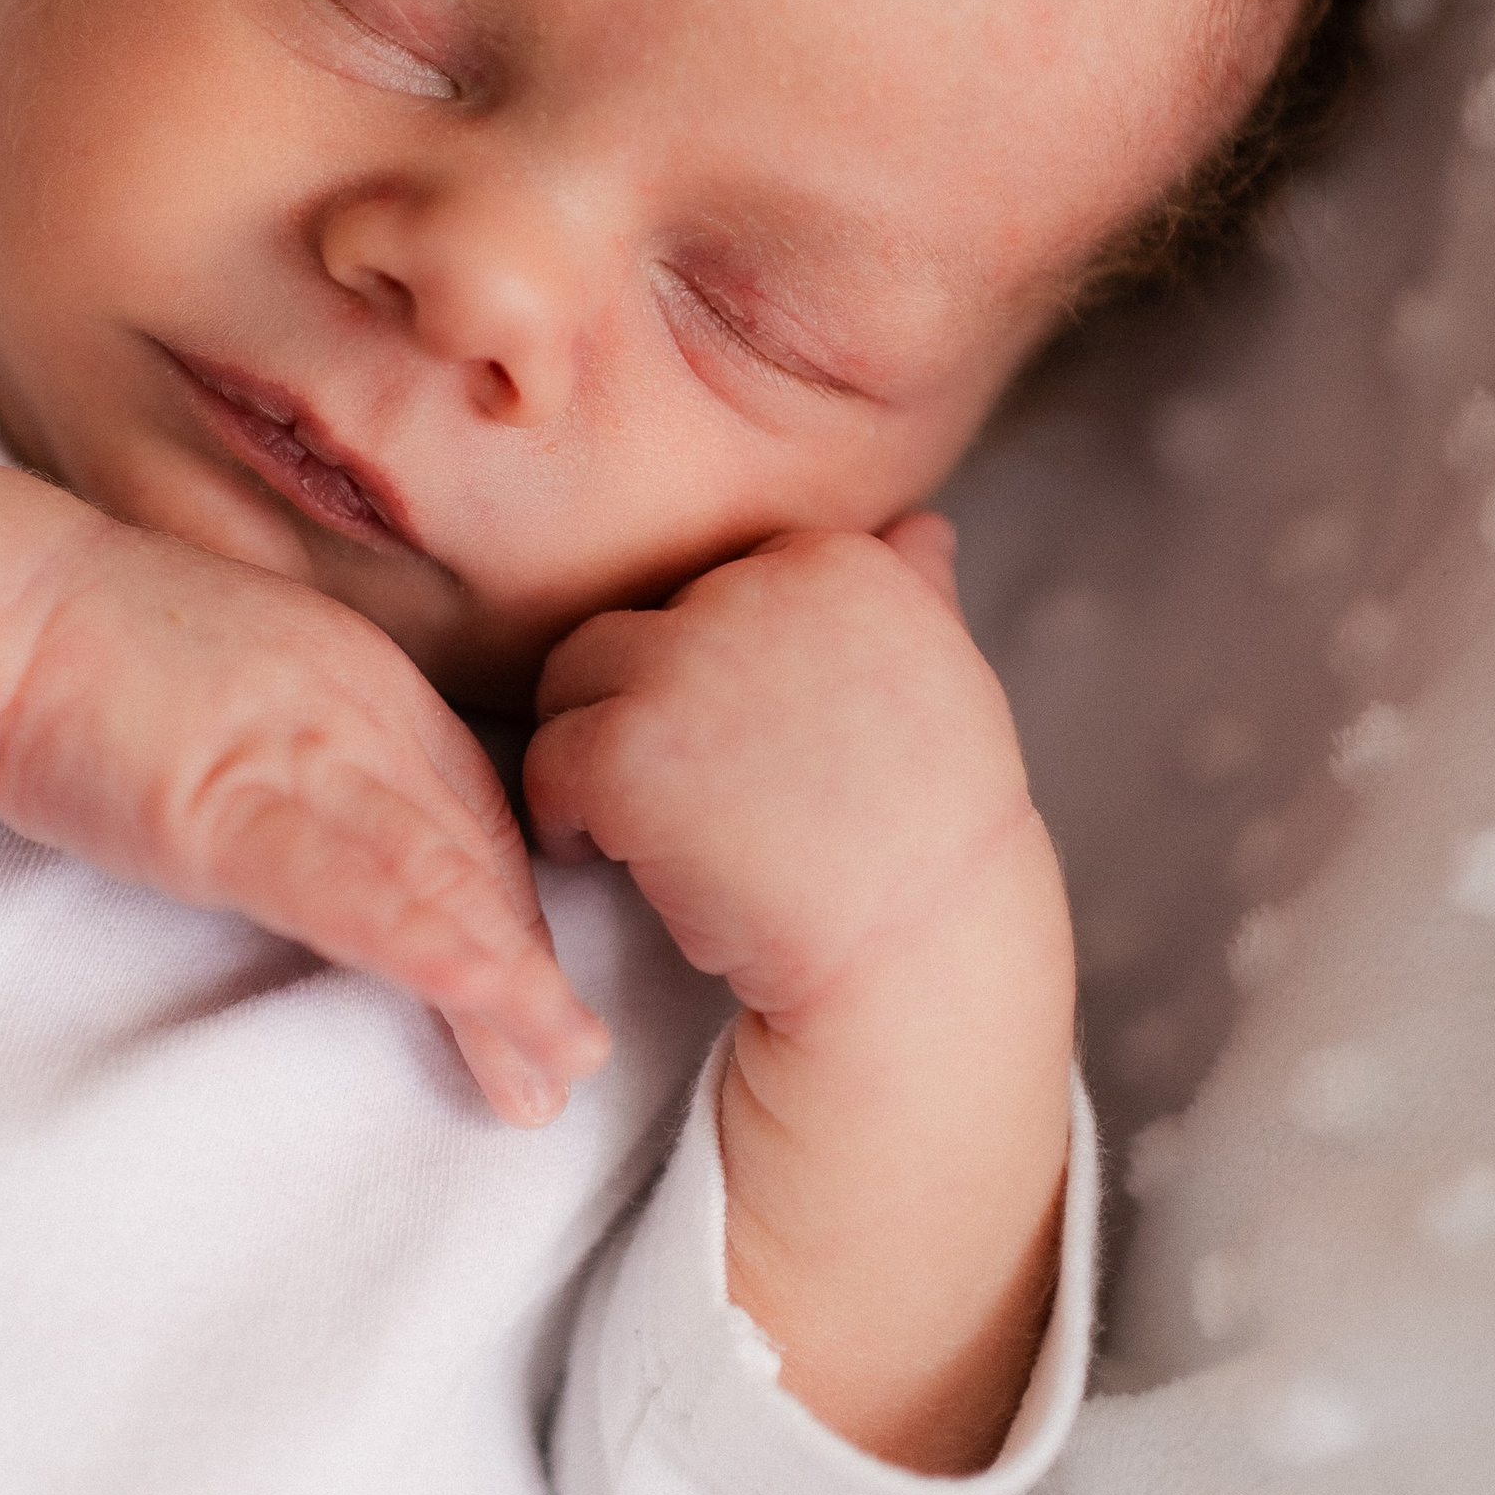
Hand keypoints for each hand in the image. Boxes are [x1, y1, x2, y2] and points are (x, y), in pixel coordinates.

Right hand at [0, 462, 609, 1122]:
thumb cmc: (78, 645)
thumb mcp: (227, 688)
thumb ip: (292, 748)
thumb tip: (324, 831)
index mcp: (355, 673)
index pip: (465, 803)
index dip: (508, 903)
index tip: (529, 985)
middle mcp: (351, 704)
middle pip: (470, 849)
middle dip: (526, 964)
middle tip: (563, 1060)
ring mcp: (292, 750)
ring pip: (433, 873)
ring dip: (503, 981)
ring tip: (545, 1071)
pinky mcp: (221, 802)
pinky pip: (346, 884)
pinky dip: (426, 944)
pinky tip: (484, 994)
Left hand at [525, 518, 1075, 1471]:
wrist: (916, 968)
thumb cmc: (930, 841)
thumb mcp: (946, 688)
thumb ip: (916, 594)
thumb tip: (920, 526)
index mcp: (844, 559)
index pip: (718, 581)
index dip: (720, 674)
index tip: (763, 758)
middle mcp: (765, 587)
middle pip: (635, 622)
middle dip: (645, 708)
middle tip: (697, 805)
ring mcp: (690, 662)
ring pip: (573, 678)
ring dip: (598, 753)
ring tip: (661, 832)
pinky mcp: (626, 746)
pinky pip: (547, 759)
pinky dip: (570, 818)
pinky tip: (626, 866)